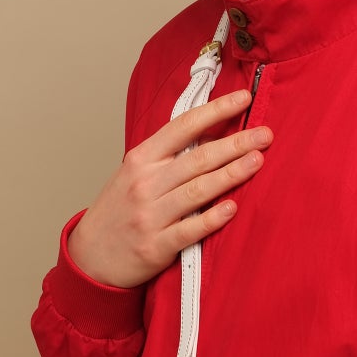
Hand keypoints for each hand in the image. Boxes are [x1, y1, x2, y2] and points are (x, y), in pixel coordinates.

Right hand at [67, 88, 273, 287]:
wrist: (91, 257)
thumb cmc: (119, 212)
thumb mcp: (133, 174)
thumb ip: (166, 157)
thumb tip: (209, 135)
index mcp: (141, 159)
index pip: (183, 126)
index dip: (216, 110)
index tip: (244, 99)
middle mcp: (146, 182)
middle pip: (198, 157)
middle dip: (235, 143)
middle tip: (265, 135)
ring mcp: (151, 215)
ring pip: (198, 189)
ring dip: (232, 174)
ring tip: (258, 161)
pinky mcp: (157, 246)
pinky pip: (190, 229)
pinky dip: (213, 218)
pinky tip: (233, 208)